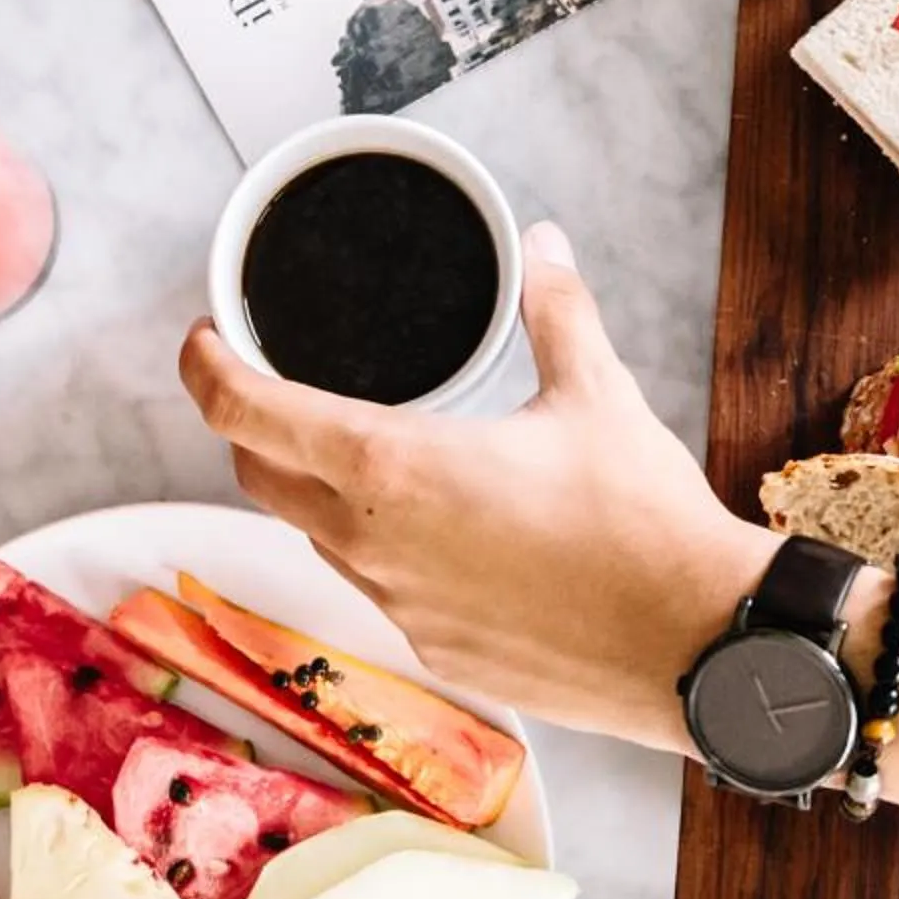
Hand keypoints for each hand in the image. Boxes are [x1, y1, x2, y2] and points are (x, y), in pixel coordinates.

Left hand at [178, 222, 767, 748]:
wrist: (694, 644)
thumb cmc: (643, 523)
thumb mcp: (597, 395)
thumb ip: (557, 312)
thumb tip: (544, 246)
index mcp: (393, 467)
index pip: (250, 414)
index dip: (208, 371)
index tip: (204, 343)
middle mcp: (375, 544)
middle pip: (261, 479)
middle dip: (251, 428)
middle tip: (272, 387)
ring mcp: (400, 608)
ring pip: (319, 538)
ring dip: (318, 492)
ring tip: (369, 451)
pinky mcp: (436, 652)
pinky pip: (378, 589)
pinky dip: (380, 548)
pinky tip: (440, 529)